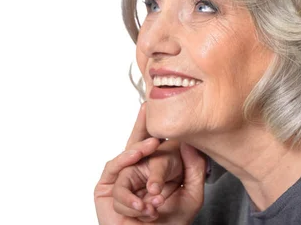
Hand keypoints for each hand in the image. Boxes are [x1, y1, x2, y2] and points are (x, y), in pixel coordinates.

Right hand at [94, 103, 205, 223]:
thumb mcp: (191, 194)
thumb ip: (194, 168)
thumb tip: (192, 142)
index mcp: (155, 173)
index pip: (156, 148)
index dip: (159, 130)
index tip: (168, 112)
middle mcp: (136, 174)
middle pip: (137, 144)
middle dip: (142, 125)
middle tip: (147, 107)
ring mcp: (121, 180)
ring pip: (127, 157)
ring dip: (140, 151)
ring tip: (152, 145)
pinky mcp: (106, 189)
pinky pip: (113, 168)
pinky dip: (125, 162)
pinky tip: (137, 156)